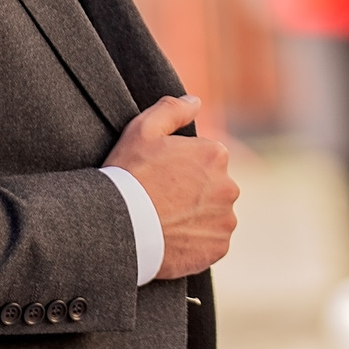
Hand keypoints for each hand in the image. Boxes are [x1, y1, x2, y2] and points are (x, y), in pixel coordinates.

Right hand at [107, 94, 238, 278]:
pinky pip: (211, 242)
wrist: (119, 226)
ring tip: (165, 221)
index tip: (161, 178)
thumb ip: (172, 110)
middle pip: (212, 188)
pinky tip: (172, 239)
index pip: (205, 160)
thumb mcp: (142, 130)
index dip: (181, 169)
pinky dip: (196, 242)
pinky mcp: (219, 247)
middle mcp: (229, 186)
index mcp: (215, 154)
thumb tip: (196, 101)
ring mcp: (226, 219)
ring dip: (197, 218)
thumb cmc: (128, 175)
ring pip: (214, 215)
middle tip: (161, 201)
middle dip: (193, 193)